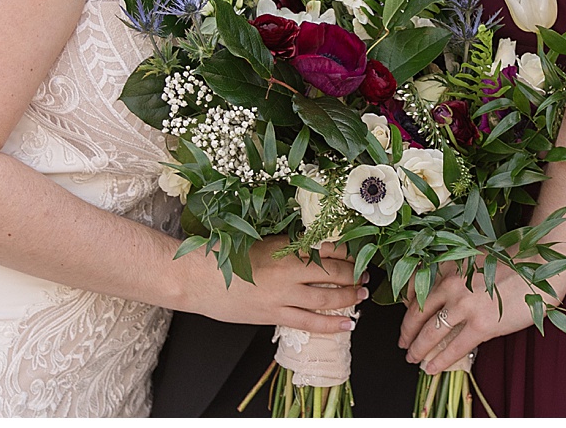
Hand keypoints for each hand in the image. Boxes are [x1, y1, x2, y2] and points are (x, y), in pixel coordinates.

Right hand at [187, 237, 365, 334]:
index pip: (328, 249)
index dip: (349, 252)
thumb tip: (313, 244)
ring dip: (349, 297)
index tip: (361, 252)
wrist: (197, 277)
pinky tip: (347, 324)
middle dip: (354, 274)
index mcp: (285, 248)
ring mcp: (282, 296)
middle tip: (367, 274)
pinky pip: (309, 322)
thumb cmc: (224, 254)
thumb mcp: (260, 240)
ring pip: (326, 298)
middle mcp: (288, 271)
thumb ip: (286, 244)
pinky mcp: (274, 315)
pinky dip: (331, 324)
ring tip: (362, 296)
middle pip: (333, 273)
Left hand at [398, 261, 542, 374]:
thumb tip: (442, 297)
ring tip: (412, 358)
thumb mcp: (474, 259)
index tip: (405, 318)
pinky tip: (432, 368)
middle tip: (402, 343)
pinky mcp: (481, 325)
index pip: (415, 288)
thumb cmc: (511, 262)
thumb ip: (455, 274)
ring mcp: (465, 305)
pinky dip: (440, 361)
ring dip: (418, 349)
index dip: (405, 308)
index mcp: (448, 266)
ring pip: (430, 333)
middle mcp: (451, 284)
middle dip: (406, 332)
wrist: (537, 268)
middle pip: (416, 313)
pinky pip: (454, 348)